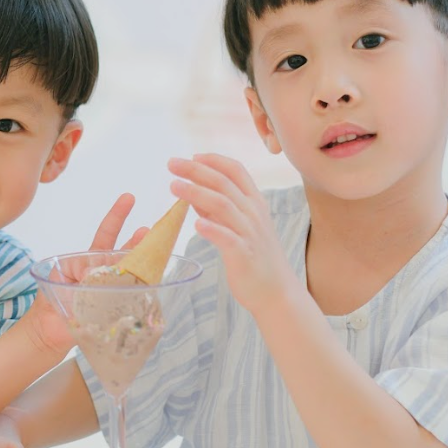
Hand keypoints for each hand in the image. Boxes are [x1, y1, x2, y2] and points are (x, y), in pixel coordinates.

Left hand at [22, 193, 149, 357]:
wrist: (46, 336)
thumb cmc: (49, 306)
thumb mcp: (61, 280)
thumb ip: (80, 272)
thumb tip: (96, 273)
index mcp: (87, 261)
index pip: (105, 235)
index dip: (117, 217)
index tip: (129, 198)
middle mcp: (102, 273)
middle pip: (124, 252)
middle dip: (138, 241)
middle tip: (150, 230)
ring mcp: (110, 291)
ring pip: (130, 273)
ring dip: (142, 263)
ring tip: (156, 251)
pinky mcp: (115, 309)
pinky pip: (130, 296)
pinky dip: (142, 289)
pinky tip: (152, 283)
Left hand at [168, 153, 293, 315]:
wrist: (276, 291)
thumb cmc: (254, 256)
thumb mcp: (239, 226)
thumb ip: (218, 208)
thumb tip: (193, 193)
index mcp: (254, 202)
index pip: (236, 170)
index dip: (213, 160)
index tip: (192, 156)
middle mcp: (253, 213)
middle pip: (223, 183)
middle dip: (195, 170)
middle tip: (172, 163)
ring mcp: (250, 233)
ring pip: (223, 205)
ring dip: (196, 193)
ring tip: (173, 187)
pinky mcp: (244, 255)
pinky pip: (227, 238)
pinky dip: (212, 229)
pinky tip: (196, 225)